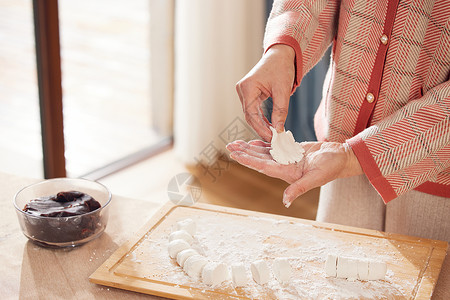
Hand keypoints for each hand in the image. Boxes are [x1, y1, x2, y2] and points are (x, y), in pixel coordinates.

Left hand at [226, 140, 362, 207]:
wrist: (341, 157)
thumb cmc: (331, 167)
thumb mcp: (316, 178)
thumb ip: (300, 188)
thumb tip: (286, 202)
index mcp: (287, 173)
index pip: (263, 166)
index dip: (248, 160)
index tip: (235, 154)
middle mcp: (283, 167)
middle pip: (259, 159)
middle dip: (244, 153)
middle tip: (229, 146)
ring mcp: (286, 159)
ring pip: (264, 153)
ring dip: (250, 148)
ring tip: (236, 143)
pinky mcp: (291, 152)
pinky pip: (274, 148)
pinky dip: (263, 144)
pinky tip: (253, 141)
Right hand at [236, 45, 294, 140]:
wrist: (281, 55)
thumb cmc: (281, 68)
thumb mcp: (283, 90)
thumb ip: (280, 111)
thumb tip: (279, 130)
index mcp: (247, 87)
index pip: (251, 113)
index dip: (260, 127)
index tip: (271, 137)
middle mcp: (242, 89)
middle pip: (249, 115)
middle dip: (260, 128)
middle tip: (272, 139)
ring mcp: (244, 92)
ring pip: (250, 114)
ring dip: (260, 124)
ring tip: (272, 134)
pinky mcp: (248, 93)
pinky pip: (253, 110)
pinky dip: (261, 118)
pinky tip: (269, 126)